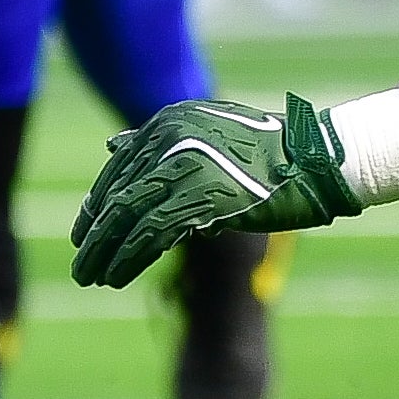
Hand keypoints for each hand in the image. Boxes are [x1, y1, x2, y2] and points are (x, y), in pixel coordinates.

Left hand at [74, 93, 354, 282]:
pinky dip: (130, 257)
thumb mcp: (207, 134)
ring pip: (129, 216)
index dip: (97, 205)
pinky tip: (117, 276)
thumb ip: (162, 142)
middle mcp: (172, 138)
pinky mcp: (203, 195)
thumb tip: (112, 147)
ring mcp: (187, 166)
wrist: (317, 158)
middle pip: (119, 194)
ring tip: (92, 276)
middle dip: (96, 233)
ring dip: (105, 252)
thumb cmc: (269, 151)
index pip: (120, 168)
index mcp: (170, 121)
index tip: (85, 234)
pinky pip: (153, 233)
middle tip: (81, 264)